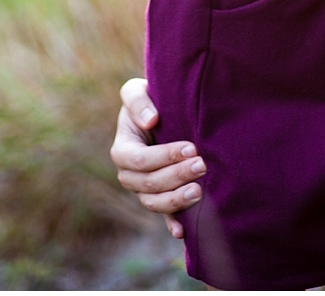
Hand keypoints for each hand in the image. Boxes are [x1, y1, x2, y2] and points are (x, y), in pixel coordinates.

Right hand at [110, 78, 206, 238]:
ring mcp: (143, 190)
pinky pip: (163, 215)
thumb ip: (136, 100)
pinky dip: (172, 224)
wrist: (162, 112)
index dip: (164, 156)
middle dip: (176, 176)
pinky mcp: (159, 197)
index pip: (140, 160)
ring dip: (177, 199)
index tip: (191, 147)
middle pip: (149, 184)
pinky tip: (183, 232)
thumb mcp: (135, 91)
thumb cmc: (148, 100)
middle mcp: (129, 174)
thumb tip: (151, 119)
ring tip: (200, 191)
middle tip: (202, 165)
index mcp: (122, 150)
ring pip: (155, 202)